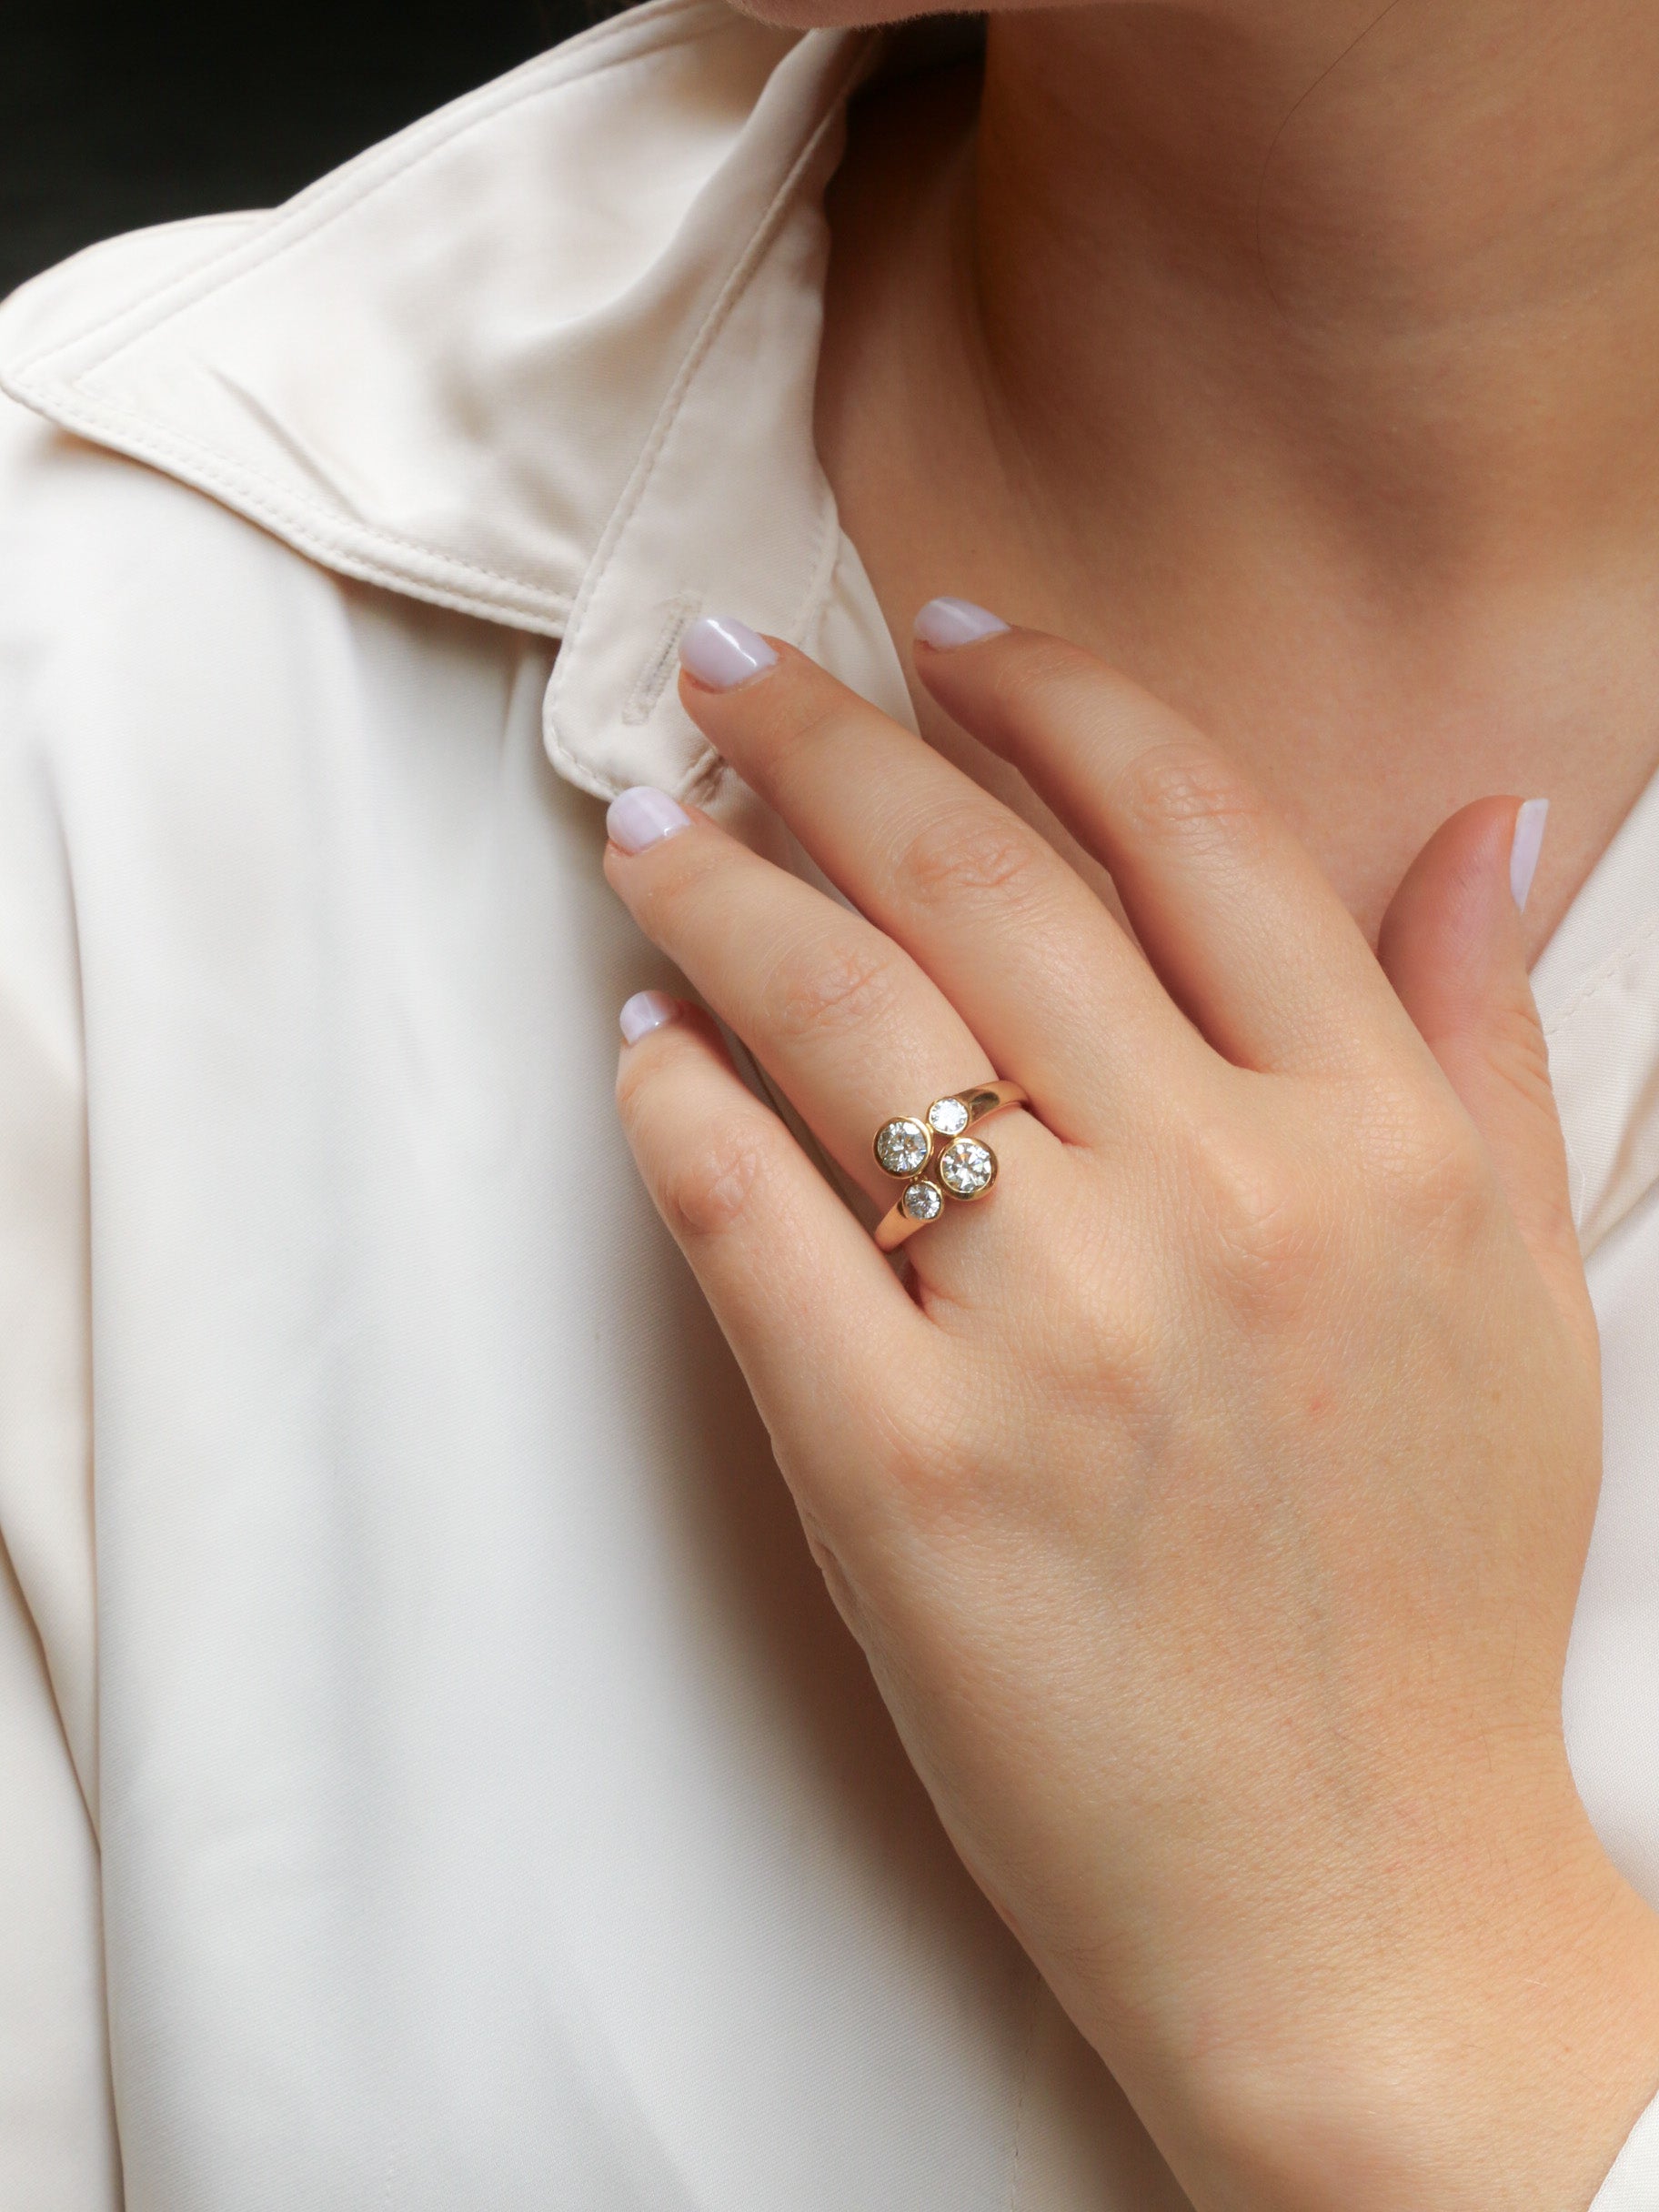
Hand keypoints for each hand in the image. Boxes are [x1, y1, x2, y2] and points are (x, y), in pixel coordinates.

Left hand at [602, 607, 1658, 2210]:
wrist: (1363, 1897)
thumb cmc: (1437, 1595)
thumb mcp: (1519, 1293)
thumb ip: (1483, 1036)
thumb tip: (1486, 820)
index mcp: (1371, 1138)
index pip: (1184, 819)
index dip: (1043, 690)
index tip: (941, 637)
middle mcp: (1215, 1200)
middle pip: (973, 877)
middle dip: (822, 736)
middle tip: (724, 671)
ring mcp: (1048, 1332)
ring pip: (833, 1012)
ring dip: (715, 889)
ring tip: (650, 830)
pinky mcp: (901, 1470)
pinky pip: (743, 1218)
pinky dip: (670, 1103)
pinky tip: (641, 1047)